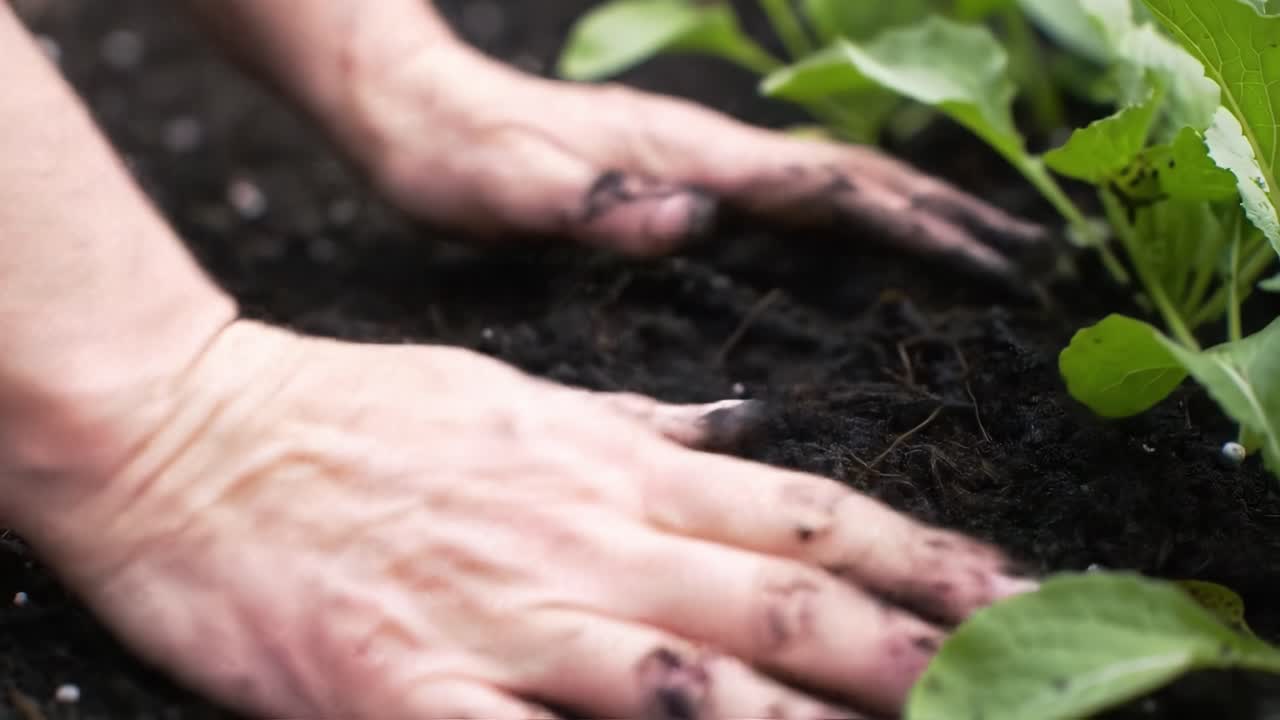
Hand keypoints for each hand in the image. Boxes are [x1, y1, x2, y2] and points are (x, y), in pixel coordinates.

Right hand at [15, 321, 1035, 718]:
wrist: (193, 436)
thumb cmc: (359, 414)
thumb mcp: (514, 393)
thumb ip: (634, 422)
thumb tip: (733, 432)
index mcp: (609, 469)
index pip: (805, 516)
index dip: (924, 555)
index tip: (1014, 587)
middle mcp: (582, 541)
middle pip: (784, 607)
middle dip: (920, 650)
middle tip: (1030, 680)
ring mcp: (499, 621)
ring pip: (693, 687)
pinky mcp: (405, 691)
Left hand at [347, 44, 1048, 282]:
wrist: (408, 103)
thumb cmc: (449, 154)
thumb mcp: (500, 191)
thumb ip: (591, 207)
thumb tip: (691, 218)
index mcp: (685, 155)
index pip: (827, 188)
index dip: (917, 223)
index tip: (997, 259)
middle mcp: (705, 151)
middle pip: (855, 177)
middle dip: (948, 216)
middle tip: (1033, 259)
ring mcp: (695, 160)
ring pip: (831, 184)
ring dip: (916, 214)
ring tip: (987, 250)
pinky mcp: (677, 178)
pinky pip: (790, 201)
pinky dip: (855, 221)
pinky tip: (873, 249)